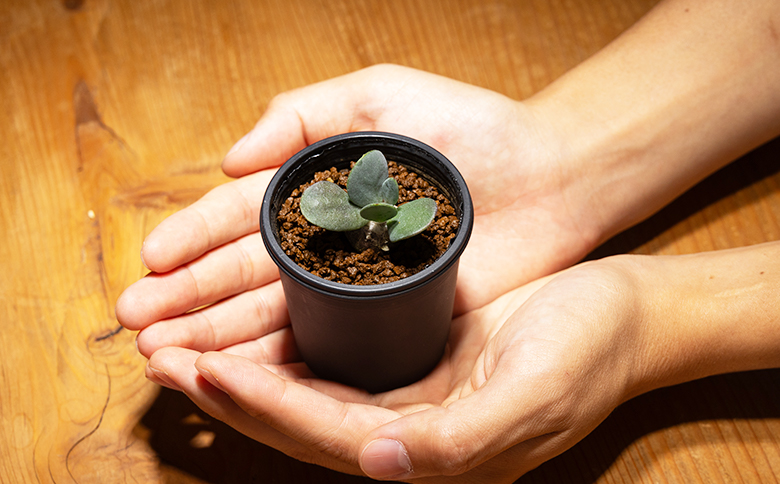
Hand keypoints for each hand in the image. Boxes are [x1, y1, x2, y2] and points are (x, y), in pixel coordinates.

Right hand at [116, 64, 599, 340]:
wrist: (551, 176)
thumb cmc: (473, 127)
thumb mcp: (382, 95)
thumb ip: (305, 114)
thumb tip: (229, 158)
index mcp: (319, 187)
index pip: (244, 217)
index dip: (195, 239)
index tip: (151, 261)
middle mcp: (330, 241)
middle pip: (246, 273)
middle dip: (189, 298)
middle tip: (139, 322)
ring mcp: (358, 283)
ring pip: (274, 313)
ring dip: (218, 335)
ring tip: (166, 354)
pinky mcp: (390, 318)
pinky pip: (326, 340)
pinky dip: (279, 357)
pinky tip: (237, 372)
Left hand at [142, 256, 650, 481]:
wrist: (621, 315)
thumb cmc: (587, 352)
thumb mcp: (534, 395)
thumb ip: (459, 443)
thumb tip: (380, 464)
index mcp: (432, 453)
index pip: (325, 434)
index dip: (261, 407)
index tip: (202, 371)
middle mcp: (409, 433)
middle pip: (300, 420)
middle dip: (229, 393)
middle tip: (163, 355)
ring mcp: (409, 399)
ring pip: (307, 391)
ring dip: (245, 370)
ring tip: (185, 341)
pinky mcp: (413, 364)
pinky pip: (336, 362)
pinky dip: (287, 346)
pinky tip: (254, 326)